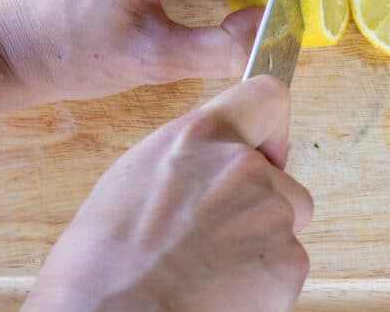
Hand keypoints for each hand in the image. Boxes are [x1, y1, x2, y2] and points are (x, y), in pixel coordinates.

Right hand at [24, 75, 311, 311]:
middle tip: (211, 241)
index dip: (271, 129)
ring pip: (284, 225)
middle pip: (279, 179)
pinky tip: (220, 294)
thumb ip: (190, 163)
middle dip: (258, 207)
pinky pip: (286, 267)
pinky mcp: (287, 262)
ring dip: (258, 246)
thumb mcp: (135, 181)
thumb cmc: (101, 265)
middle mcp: (242, 165)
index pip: (266, 97)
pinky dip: (263, 284)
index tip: (268, 150)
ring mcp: (269, 213)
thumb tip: (210, 170)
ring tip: (206, 272)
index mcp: (199, 137)